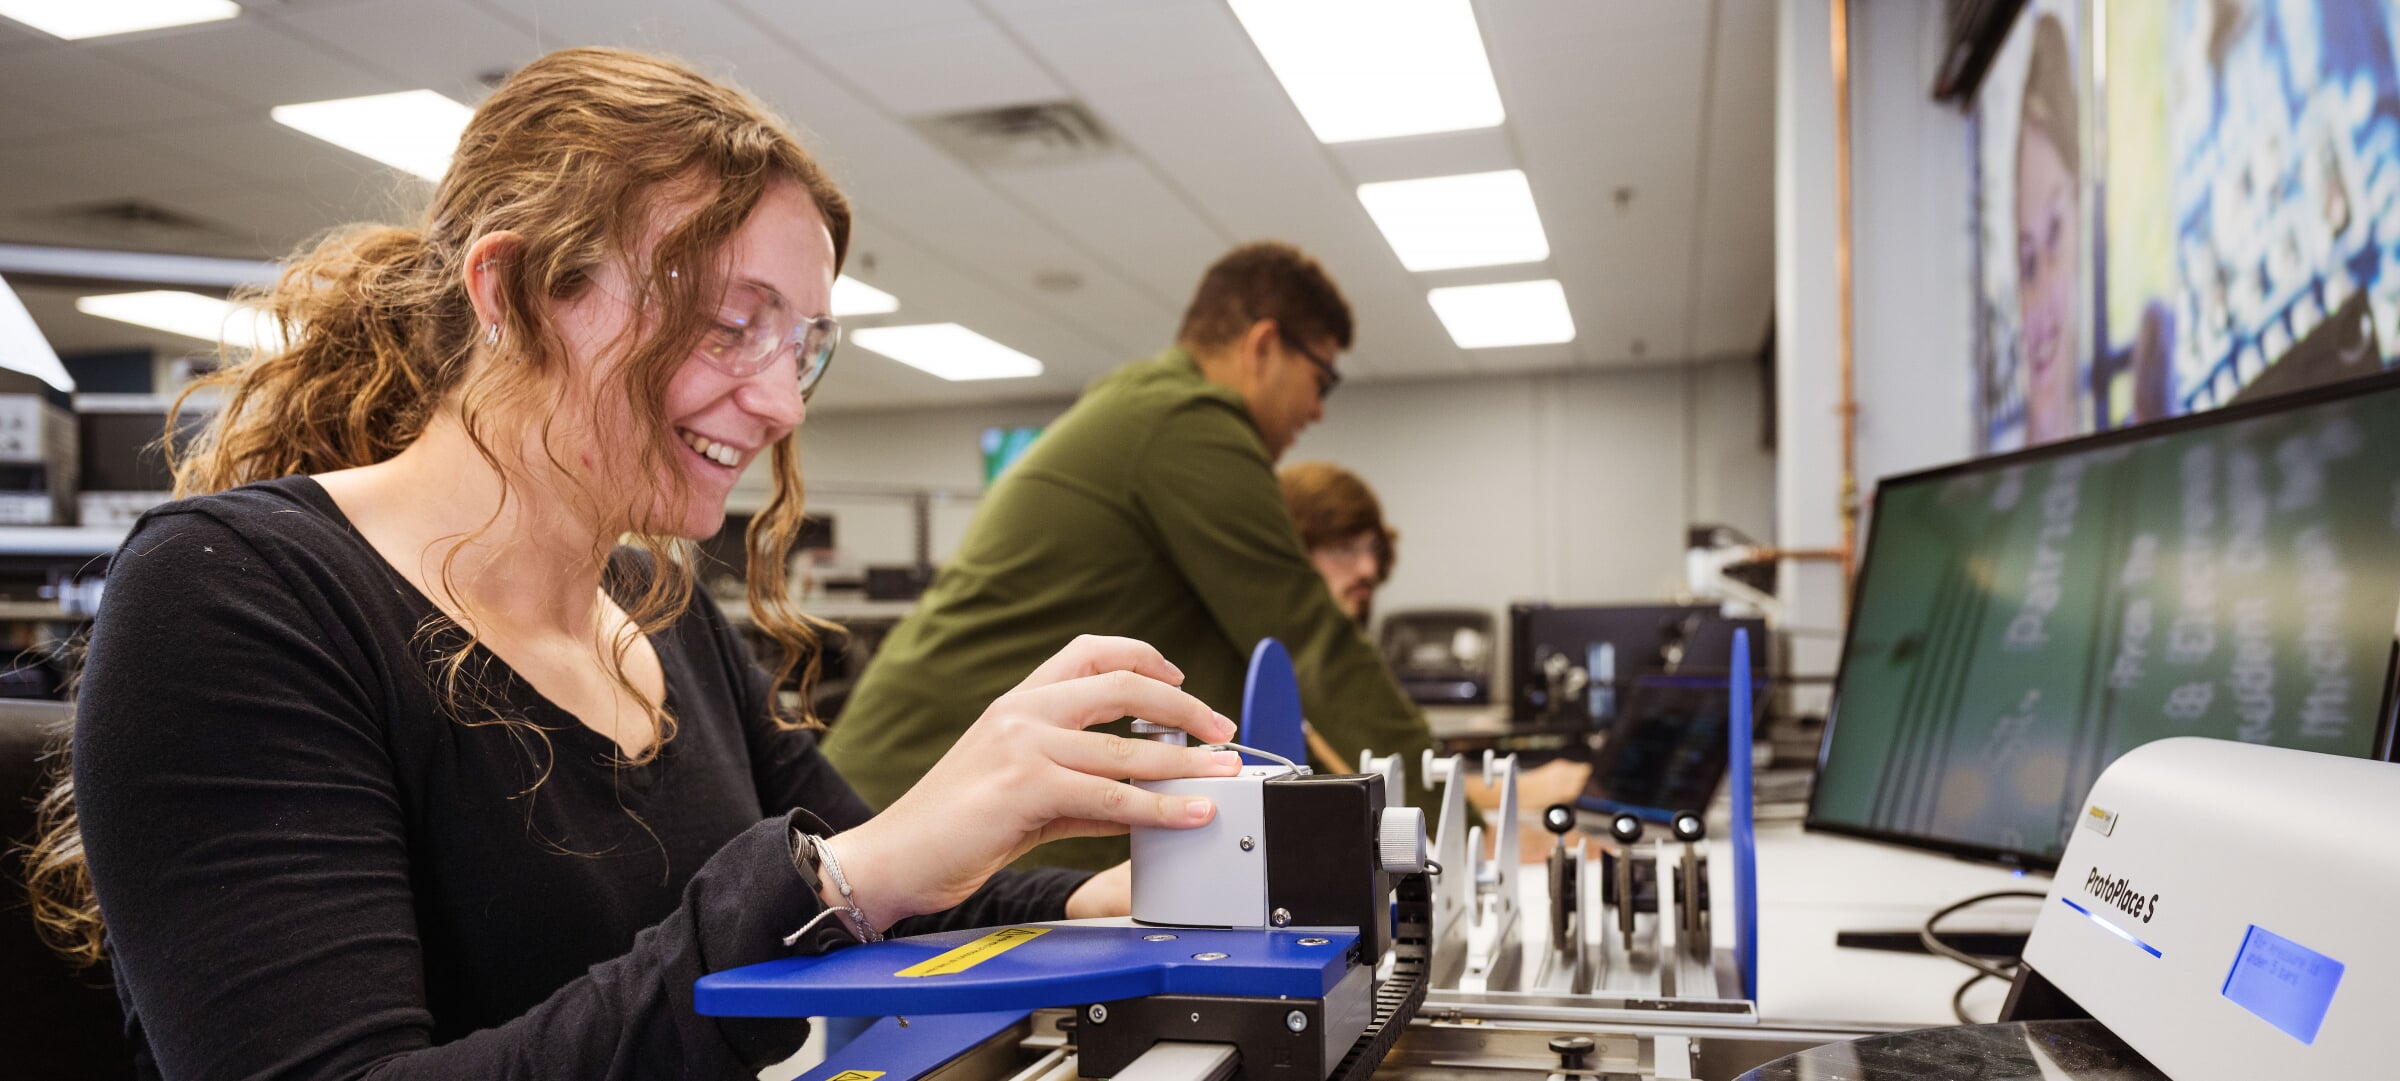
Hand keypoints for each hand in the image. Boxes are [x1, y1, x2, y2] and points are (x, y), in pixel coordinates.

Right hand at [832, 635, 1238, 930]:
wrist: (891, 859)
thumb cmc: (950, 829)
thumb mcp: (1022, 793)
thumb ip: (1081, 787)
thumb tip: (1143, 796)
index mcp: (1018, 703)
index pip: (1089, 652)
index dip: (1143, 658)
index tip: (1181, 681)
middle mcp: (1021, 712)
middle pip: (1122, 686)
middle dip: (1185, 707)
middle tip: (1224, 730)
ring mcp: (1022, 746)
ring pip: (1125, 749)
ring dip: (1188, 763)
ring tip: (1227, 774)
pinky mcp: (1024, 788)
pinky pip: (1110, 796)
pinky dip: (1159, 807)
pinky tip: (1189, 814)